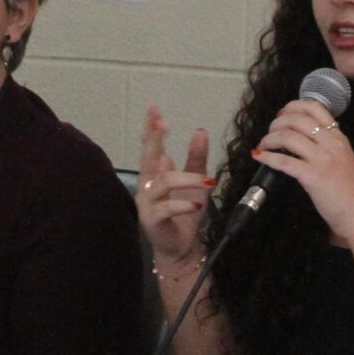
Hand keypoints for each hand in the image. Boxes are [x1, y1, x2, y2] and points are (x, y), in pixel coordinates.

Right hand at [134, 106, 212, 270]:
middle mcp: (147, 184)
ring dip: (187, 179)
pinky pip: (166, 207)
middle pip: (148, 156)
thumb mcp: (196, 182)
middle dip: (154, 138)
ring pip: (164, 182)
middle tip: (161, 122)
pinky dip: (182, 204)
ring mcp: (147, 202)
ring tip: (206, 182)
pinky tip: (195, 206)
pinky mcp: (151, 219)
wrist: (181, 246)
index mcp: (155, 172)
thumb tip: (200, 130)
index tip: (154, 108)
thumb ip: (196, 158)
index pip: (151, 145)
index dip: (152, 127)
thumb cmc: (185, 212)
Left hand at [249, 97, 353, 247]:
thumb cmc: (351, 192)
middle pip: (297, 119)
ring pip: (288, 136)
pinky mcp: (313, 177)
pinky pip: (284, 162)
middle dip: (276, 123)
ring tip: (263, 145)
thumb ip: (327, 148)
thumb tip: (302, 141)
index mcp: (339, 137)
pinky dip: (267, 157)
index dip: (293, 106)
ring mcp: (323, 159)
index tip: (282, 114)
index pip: (315, 107)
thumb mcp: (343, 160)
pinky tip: (259, 157)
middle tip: (269, 132)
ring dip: (269, 138)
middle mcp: (331, 143)